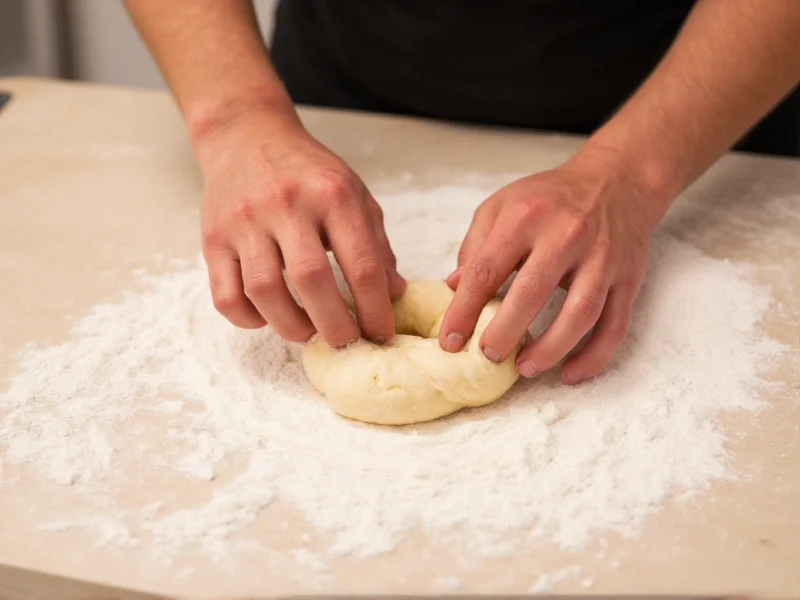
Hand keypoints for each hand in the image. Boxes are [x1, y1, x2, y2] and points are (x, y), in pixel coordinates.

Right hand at [196, 113, 404, 346]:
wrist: (247, 136)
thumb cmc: (308, 172)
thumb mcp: (354, 194)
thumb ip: (376, 244)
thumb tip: (394, 293)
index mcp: (333, 195)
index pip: (361, 265)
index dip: (376, 309)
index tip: (381, 334)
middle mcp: (287, 205)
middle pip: (312, 280)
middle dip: (336, 326)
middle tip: (347, 344)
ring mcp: (245, 221)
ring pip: (264, 291)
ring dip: (291, 326)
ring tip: (309, 333)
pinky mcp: (213, 238)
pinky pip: (226, 295)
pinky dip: (248, 319)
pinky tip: (268, 317)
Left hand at [439, 149, 663, 384]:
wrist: (616, 180)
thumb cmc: (549, 198)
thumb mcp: (502, 206)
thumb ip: (475, 246)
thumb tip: (454, 289)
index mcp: (525, 216)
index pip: (486, 270)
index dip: (464, 311)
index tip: (450, 341)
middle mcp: (566, 234)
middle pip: (532, 292)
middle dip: (505, 332)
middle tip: (487, 356)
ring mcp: (602, 257)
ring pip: (580, 313)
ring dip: (550, 349)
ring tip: (524, 368)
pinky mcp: (628, 277)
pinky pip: (615, 324)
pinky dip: (594, 355)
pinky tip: (571, 374)